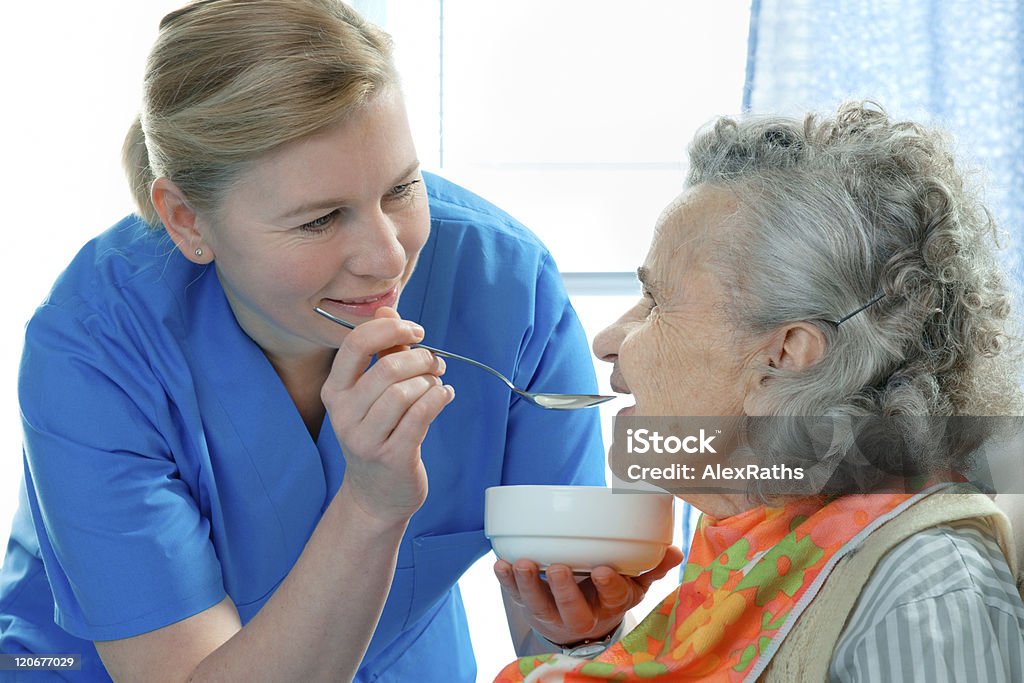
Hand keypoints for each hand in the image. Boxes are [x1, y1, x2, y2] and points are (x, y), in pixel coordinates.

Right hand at [323, 307, 453, 524]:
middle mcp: (344, 414)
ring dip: (430, 382)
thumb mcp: (372, 393)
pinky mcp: (392, 456)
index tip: (415, 331)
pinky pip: (421, 415)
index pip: (355, 344)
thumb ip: (381, 352)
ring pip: (405, 392)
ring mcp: (365, 438)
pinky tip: (444, 396)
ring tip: (438, 384)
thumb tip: (387, 309)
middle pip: (387, 368)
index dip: (390, 329)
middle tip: (436, 362)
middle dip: (420, 358)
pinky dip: (439, 399)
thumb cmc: (379, 433)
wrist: (376, 494)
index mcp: (335, 391)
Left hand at [494, 546, 683, 645]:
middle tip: (558, 567)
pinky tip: (501, 564)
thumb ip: (652, 567)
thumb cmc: (608, 593)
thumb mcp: (635, 584)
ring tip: (521, 564)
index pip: (613, 596)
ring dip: (528, 585)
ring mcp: (553, 612)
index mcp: (611, 604)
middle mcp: (582, 613)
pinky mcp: (530, 605)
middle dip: (564, 590)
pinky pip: (516, 596)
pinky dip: (507, 581)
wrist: (581, 624)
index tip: (603, 569)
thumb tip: (674, 551)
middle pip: (572, 609)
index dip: (609, 585)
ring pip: (540, 604)